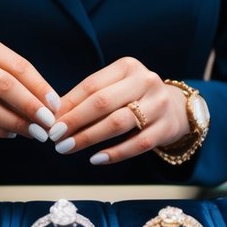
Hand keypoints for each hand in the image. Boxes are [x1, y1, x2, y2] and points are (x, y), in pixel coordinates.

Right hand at [0, 33, 60, 141]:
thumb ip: (17, 81)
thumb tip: (51, 106)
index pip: (17, 65)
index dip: (40, 86)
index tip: (55, 105)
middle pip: (4, 84)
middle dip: (30, 106)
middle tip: (48, 123)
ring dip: (16, 123)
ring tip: (34, 133)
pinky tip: (12, 134)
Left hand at [49, 58, 189, 164]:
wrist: (176, 108)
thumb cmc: (135, 97)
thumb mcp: (115, 88)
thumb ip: (88, 98)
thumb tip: (53, 114)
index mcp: (128, 67)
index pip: (92, 85)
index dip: (69, 105)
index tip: (50, 121)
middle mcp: (145, 81)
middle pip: (103, 103)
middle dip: (75, 122)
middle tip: (55, 138)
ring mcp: (159, 104)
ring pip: (118, 123)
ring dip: (89, 138)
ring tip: (68, 148)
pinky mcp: (167, 127)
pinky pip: (137, 144)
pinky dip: (115, 153)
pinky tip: (96, 159)